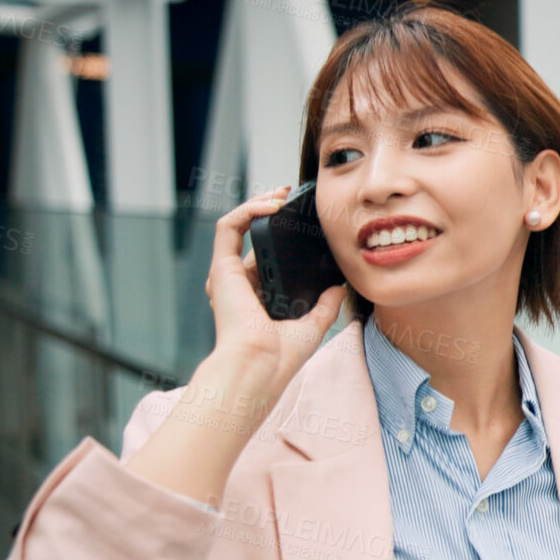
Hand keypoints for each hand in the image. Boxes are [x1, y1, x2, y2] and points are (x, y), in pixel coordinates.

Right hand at [206, 185, 347, 393]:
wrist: (262, 364)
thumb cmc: (281, 356)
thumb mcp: (313, 325)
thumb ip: (325, 306)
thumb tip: (339, 288)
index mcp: (258, 298)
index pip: (267, 258)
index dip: (282, 236)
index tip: (304, 221)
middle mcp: (239, 284)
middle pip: (253, 238)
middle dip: (270, 212)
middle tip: (292, 197)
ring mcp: (228, 275)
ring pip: (237, 226)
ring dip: (258, 204)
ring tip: (282, 194)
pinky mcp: (221, 267)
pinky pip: (228, 226)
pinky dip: (248, 209)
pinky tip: (272, 204)